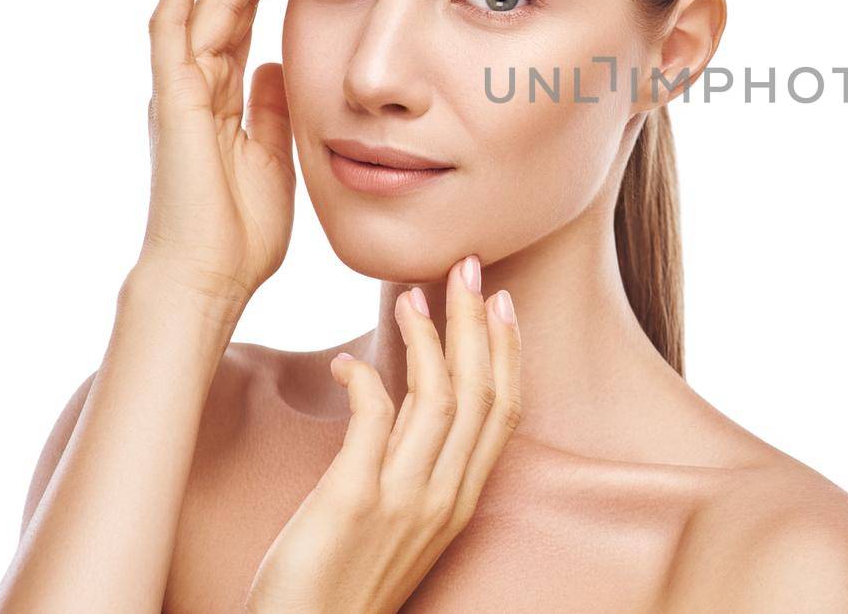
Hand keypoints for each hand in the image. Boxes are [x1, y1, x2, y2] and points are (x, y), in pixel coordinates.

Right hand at [139, 0, 308, 305]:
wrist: (209, 277)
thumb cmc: (241, 234)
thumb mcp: (275, 156)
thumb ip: (275, 111)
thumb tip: (282, 68)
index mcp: (226, 103)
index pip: (248, 25)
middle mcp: (198, 88)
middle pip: (230, 3)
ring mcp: (181, 90)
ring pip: (210, 6)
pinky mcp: (173, 99)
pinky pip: (173, 30)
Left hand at [244, 255, 522, 613]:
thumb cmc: (340, 581)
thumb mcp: (396, 517)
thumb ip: (411, 459)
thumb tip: (406, 394)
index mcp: (460, 501)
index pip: (504, 411)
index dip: (506, 350)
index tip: (500, 301)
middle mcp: (444, 498)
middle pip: (479, 392)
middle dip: (477, 322)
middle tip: (467, 267)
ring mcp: (404, 501)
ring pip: (439, 398)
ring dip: (429, 337)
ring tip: (413, 295)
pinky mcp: (354, 500)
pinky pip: (373, 419)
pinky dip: (366, 377)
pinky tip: (348, 360)